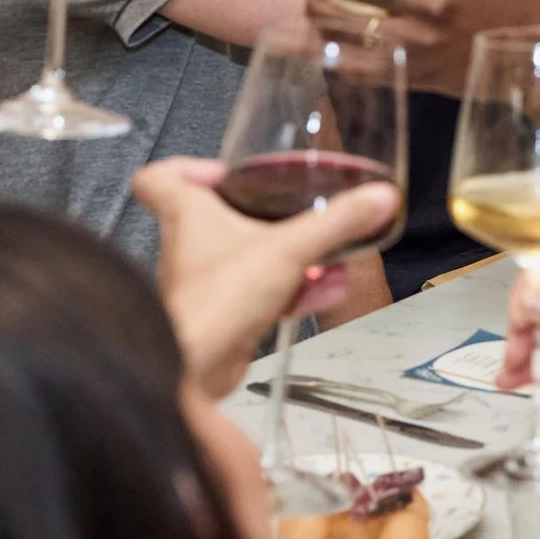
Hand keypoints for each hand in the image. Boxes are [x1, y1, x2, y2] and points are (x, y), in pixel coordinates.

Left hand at [133, 156, 400, 396]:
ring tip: (328, 252)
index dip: (190, 167)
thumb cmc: (215, 303)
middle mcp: (192, 247)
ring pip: (248, 258)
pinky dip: (296, 289)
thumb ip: (337, 223)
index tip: (226, 171)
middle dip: (262, 214)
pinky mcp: (226, 316)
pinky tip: (329, 290)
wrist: (196, 371)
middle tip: (292, 208)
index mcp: (189, 216)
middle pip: (219, 217)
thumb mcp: (289, 248)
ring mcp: (208, 284)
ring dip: (288, 255)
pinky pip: (264, 293)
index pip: (161, 178)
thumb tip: (377, 198)